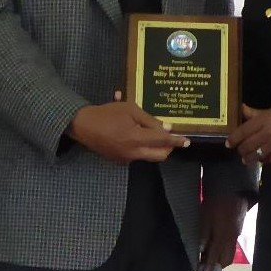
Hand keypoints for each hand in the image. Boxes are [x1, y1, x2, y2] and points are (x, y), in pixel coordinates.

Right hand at [69, 98, 187, 162]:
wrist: (82, 125)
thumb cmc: (107, 114)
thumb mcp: (130, 110)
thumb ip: (150, 121)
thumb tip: (167, 129)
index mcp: (137, 139)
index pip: (163, 142)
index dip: (176, 141)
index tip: (187, 141)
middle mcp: (134, 153)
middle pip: (160, 155)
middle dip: (168, 148)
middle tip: (170, 137)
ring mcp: (126, 159)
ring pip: (149, 155)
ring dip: (154, 146)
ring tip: (150, 131)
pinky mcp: (119, 160)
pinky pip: (137, 154)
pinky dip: (140, 145)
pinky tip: (134, 132)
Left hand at [198, 192, 244, 270]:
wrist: (233, 190)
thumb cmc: (216, 203)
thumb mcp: (205, 217)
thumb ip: (204, 235)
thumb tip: (201, 251)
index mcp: (222, 235)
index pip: (215, 255)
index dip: (210, 266)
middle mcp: (231, 238)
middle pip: (227, 258)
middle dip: (218, 266)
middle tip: (207, 267)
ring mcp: (236, 234)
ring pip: (231, 252)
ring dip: (222, 258)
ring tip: (211, 257)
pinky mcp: (238, 229)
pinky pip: (232, 244)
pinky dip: (225, 249)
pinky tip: (218, 245)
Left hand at [225, 105, 270, 164]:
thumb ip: (255, 113)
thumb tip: (241, 108)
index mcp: (264, 121)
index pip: (243, 131)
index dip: (233, 139)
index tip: (228, 144)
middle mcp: (267, 135)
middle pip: (246, 146)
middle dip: (241, 150)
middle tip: (240, 151)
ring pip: (254, 156)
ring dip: (249, 159)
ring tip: (247, 159)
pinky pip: (267, 161)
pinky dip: (263, 160)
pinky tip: (263, 158)